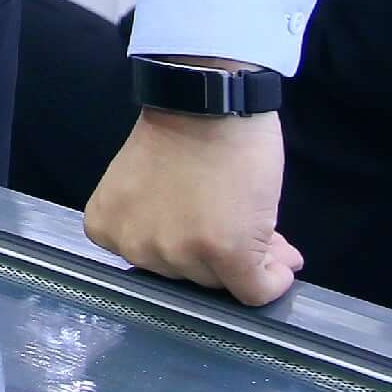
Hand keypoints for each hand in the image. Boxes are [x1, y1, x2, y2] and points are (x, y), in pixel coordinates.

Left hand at [85, 104, 298, 305]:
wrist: (209, 101)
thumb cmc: (182, 131)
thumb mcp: (149, 185)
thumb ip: (172, 227)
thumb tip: (224, 263)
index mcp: (107, 227)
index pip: (156, 263)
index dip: (191, 247)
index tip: (212, 229)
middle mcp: (136, 246)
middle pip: (191, 276)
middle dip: (223, 254)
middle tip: (244, 225)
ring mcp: (178, 252)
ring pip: (225, 282)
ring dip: (253, 259)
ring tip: (263, 228)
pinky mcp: (224, 252)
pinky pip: (255, 290)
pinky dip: (274, 280)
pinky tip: (283, 260)